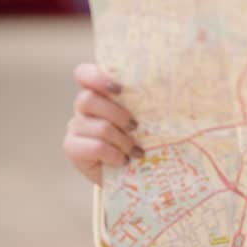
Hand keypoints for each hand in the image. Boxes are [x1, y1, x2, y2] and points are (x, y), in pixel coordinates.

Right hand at [63, 63, 141, 184]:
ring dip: (122, 140)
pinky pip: (96, 147)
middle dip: (117, 114)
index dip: (96, 77)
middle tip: (135, 126)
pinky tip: (123, 160)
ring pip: (99, 126)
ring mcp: (75, 127)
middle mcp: (83, 107)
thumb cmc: (142, 137)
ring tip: (135, 150)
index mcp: (99, 92)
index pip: (84, 74)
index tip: (119, 89)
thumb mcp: (148, 115)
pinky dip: (114, 155)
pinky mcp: (72, 148)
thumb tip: (174, 79)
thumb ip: (149, 98)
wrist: (131, 172)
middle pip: (88, 99)